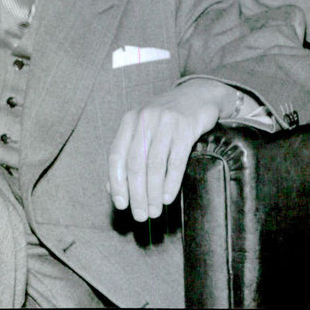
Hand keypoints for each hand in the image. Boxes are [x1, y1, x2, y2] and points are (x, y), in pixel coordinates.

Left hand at [108, 79, 234, 221]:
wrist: (198, 95)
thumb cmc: (167, 119)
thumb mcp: (143, 130)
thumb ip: (127, 154)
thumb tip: (112, 188)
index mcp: (130, 119)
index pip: (117, 155)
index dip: (117, 183)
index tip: (121, 204)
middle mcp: (146, 118)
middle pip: (136, 163)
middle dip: (137, 194)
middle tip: (141, 215)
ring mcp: (166, 121)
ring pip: (155, 164)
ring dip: (154, 193)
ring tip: (155, 211)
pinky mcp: (186, 126)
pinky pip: (176, 160)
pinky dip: (171, 182)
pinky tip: (169, 197)